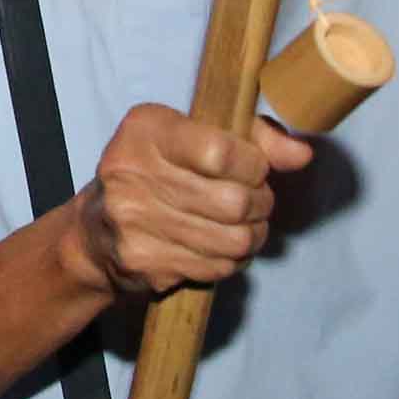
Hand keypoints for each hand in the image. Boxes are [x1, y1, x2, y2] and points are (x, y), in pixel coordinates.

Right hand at [65, 103, 312, 298]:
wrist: (96, 230)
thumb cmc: (158, 173)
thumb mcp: (196, 136)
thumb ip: (254, 137)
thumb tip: (301, 154)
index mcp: (145, 130)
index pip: (221, 152)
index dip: (253, 166)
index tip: (253, 169)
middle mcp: (130, 172)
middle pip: (233, 202)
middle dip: (259, 205)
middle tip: (255, 202)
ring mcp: (133, 220)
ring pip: (233, 241)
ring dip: (252, 236)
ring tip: (244, 226)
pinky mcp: (143, 261)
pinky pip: (217, 268)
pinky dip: (230, 260)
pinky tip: (219, 247)